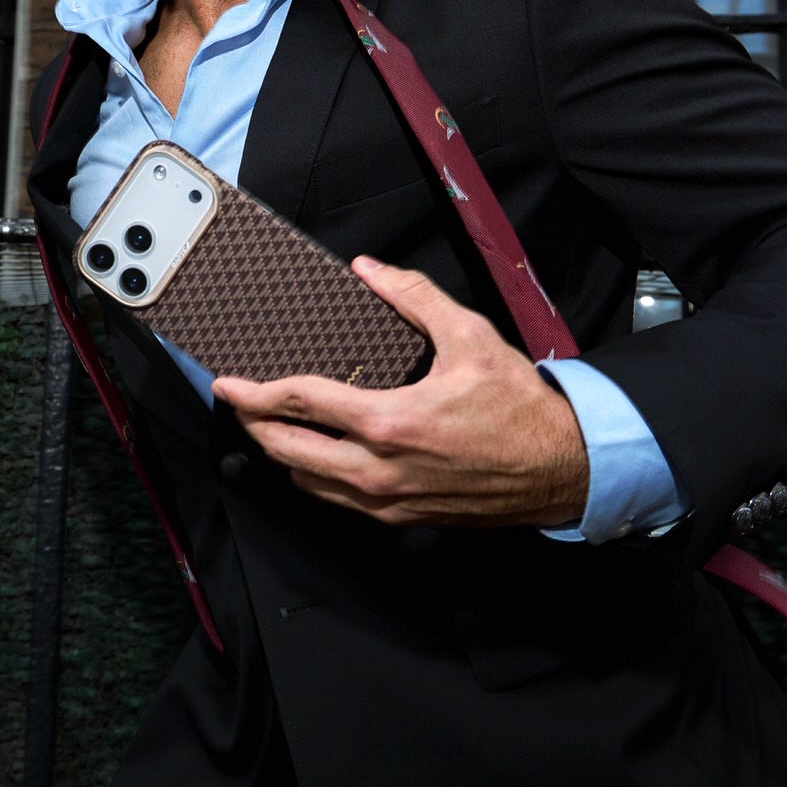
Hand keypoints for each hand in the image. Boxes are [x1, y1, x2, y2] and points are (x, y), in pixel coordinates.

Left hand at [211, 257, 589, 526]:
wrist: (559, 469)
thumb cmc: (520, 410)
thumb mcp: (470, 337)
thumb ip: (415, 298)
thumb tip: (370, 270)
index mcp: (389, 424)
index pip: (299, 405)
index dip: (253, 393)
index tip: (228, 383)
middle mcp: (379, 470)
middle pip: (286, 451)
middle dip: (253, 426)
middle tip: (240, 404)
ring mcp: (386, 500)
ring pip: (307, 481)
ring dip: (281, 453)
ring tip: (273, 426)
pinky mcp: (400, 516)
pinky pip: (337, 500)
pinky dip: (315, 475)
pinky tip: (317, 454)